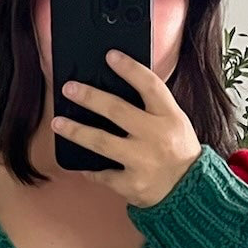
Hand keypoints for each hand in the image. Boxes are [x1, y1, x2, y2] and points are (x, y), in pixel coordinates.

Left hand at [50, 49, 202, 207]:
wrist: (191, 191)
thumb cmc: (178, 151)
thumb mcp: (175, 123)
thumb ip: (153, 107)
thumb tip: (118, 85)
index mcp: (170, 118)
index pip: (150, 86)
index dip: (130, 69)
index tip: (110, 56)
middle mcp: (157, 137)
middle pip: (117, 111)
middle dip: (89, 97)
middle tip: (69, 88)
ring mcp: (143, 162)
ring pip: (102, 142)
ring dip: (76, 131)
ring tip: (57, 122)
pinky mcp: (132, 184)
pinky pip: (102, 174)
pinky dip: (90, 169)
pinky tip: (80, 163)